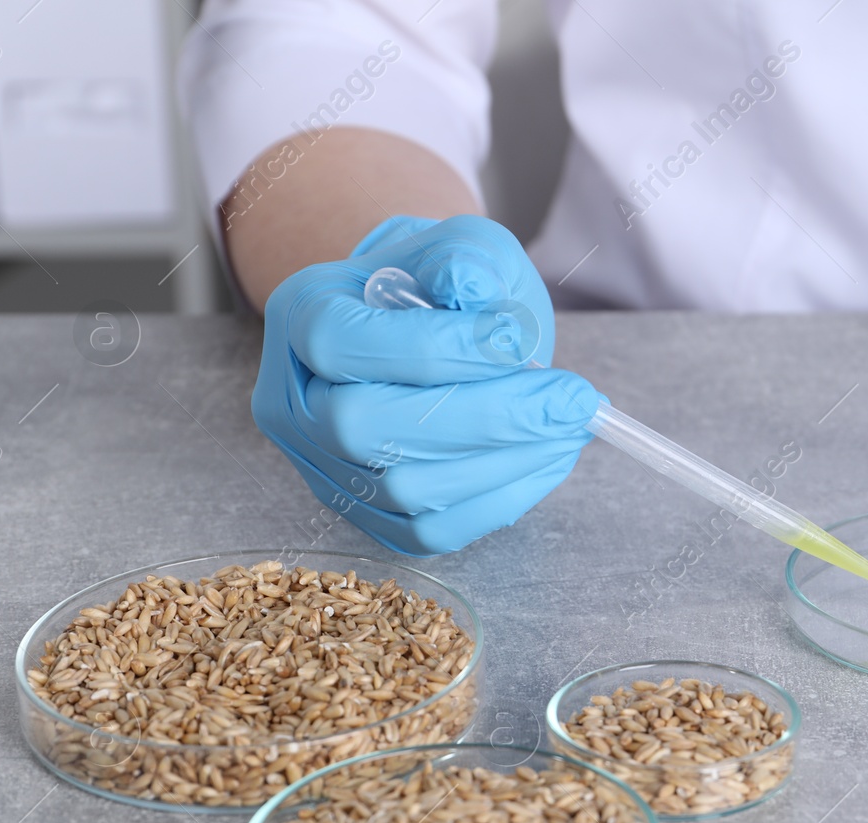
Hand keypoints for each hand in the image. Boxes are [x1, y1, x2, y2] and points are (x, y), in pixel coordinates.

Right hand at [253, 214, 601, 554]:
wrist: (431, 331)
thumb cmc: (444, 287)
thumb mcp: (462, 246)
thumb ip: (468, 258)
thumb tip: (477, 293)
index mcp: (301, 317)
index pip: (345, 343)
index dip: (435, 348)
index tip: (519, 342)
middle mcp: (295, 402)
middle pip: (366, 426)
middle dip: (484, 416)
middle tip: (573, 399)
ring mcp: (326, 468)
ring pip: (404, 488)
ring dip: (505, 461)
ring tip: (571, 425)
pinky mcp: (368, 517)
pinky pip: (432, 531)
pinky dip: (501, 498)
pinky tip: (548, 458)